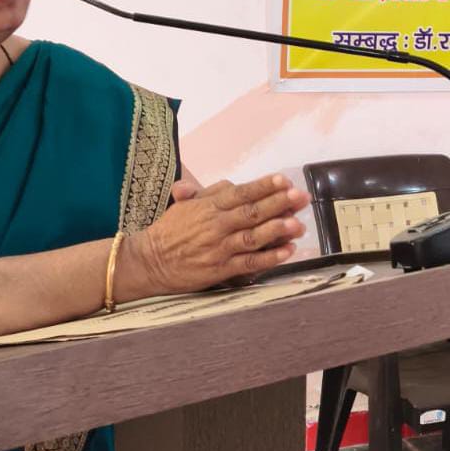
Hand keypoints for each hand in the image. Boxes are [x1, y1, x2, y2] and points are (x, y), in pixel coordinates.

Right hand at [132, 174, 308, 293]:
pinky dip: (268, 258)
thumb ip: (210, 192)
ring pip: (252, 237)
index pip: (241, 193)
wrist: (148, 261)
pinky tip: (287, 252)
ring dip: (277, 230)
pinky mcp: (220, 270)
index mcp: (209, 206)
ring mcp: (219, 248)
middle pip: (251, 212)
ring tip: (298, 224)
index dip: (263, 186)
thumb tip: (232, 184)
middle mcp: (216, 225)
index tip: (284, 179)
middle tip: (301, 197)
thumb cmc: (170, 230)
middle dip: (278, 204)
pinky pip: (248, 263)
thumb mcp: (185, 204)